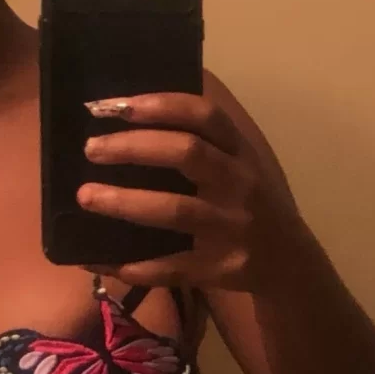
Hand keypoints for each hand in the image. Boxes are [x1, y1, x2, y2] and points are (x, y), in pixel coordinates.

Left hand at [76, 91, 302, 290]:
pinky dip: (132, 265)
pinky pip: (171, 266)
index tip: (118, 105)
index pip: (205, 116)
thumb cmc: (248, 201)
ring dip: (125, 202)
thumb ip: (201, 140)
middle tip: (91, 149)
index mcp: (239, 152)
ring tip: (86, 196)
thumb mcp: (238, 163)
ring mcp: (232, 228)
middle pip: (187, 154)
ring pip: (175, 210)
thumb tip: (129, 113)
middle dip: (134, 147)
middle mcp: (239, 184)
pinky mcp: (221, 268)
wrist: (288, 262)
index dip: (162, 105)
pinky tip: (96, 259)